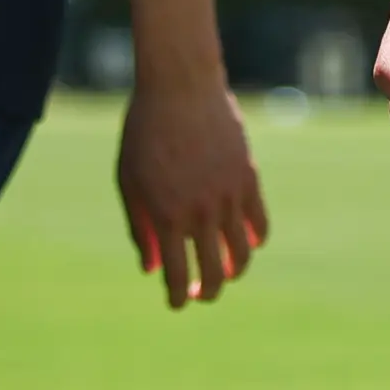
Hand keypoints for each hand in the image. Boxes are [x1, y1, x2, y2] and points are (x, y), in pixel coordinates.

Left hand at [116, 78, 265, 309]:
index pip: (177, 276)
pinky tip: (245, 241)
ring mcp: (228, 196)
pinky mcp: (248, 177)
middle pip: (214, 274)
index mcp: (167, 216)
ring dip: (234, 270)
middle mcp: (201, 212)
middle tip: (201, 293)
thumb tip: (151, 268)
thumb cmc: (145, 132)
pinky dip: (255, 239)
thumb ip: (140, 228)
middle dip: (208, 292)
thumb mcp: (129, 181)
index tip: (177, 303)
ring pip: (243, 254)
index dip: (178, 298)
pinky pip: (260, 222)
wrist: (180, 86)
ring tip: (225, 270)